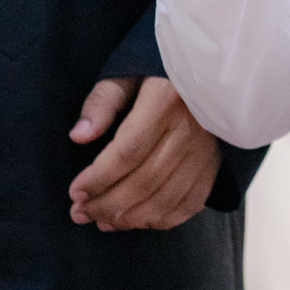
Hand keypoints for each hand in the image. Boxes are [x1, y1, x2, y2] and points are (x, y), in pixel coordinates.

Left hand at [68, 75, 221, 229]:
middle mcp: (191, 129)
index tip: (75, 191)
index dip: (98, 178)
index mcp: (166, 102)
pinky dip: (162, 220)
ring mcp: (206, 150)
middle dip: (107, 204)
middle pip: (145, 181)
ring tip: (102, 221)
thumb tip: (78, 136)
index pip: (128, 152)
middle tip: (80, 213)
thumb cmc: (160, 70)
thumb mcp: (127, 72)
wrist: (210, 68)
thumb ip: (102, 101)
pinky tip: (137, 220)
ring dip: (130, 218)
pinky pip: (191, 203)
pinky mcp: (214, 164)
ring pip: (166, 198)